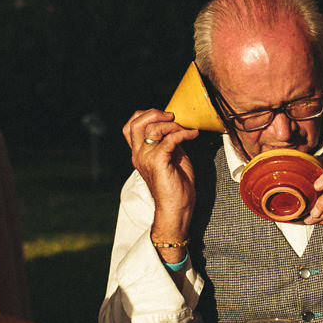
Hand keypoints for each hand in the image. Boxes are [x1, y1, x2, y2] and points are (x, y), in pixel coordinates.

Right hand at [124, 107, 198, 243]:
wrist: (176, 208)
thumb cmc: (176, 186)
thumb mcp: (171, 157)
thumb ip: (168, 142)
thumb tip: (176, 127)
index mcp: (139, 153)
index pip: (130, 127)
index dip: (144, 115)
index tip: (163, 116)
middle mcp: (139, 154)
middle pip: (136, 123)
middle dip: (155, 114)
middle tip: (172, 117)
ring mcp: (146, 158)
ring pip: (153, 128)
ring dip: (173, 125)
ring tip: (186, 129)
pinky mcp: (158, 162)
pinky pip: (170, 139)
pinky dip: (184, 133)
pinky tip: (193, 135)